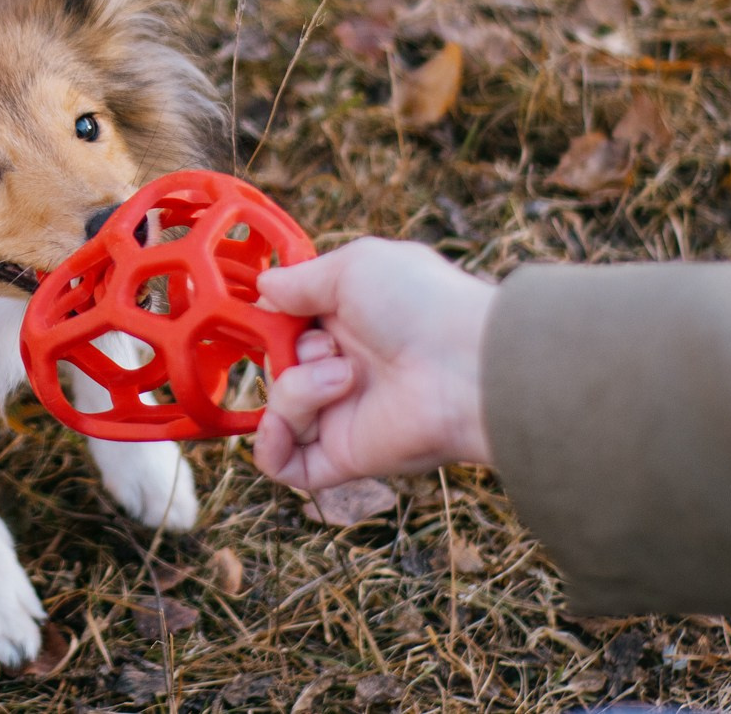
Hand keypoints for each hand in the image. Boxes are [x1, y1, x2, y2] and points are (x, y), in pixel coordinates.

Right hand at [252, 238, 495, 489]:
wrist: (467, 366)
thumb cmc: (420, 304)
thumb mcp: (353, 267)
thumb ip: (301, 280)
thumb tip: (264, 287)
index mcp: (347, 321)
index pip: (287, 327)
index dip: (274, 321)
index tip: (274, 312)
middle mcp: (343, 368)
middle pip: (277, 368)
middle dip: (289, 354)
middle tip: (327, 347)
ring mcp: (341, 414)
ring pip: (280, 410)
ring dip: (297, 389)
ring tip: (344, 377)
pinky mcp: (344, 454)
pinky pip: (286, 464)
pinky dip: (270, 446)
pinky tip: (281, 426)